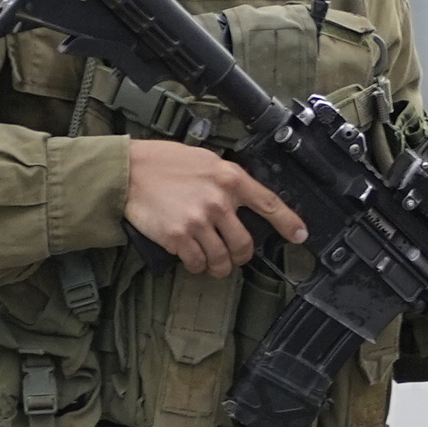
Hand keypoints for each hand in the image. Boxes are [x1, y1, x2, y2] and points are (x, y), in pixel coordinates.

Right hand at [123, 138, 308, 277]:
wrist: (127, 171)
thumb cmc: (163, 162)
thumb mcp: (205, 160)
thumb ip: (227, 179)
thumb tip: (242, 197)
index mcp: (230, 178)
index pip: (270, 204)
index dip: (289, 223)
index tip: (300, 236)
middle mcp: (219, 201)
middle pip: (245, 243)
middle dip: (243, 256)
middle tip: (236, 256)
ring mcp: (199, 221)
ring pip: (223, 258)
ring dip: (220, 266)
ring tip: (215, 264)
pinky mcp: (178, 236)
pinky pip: (197, 262)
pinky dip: (197, 266)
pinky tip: (194, 260)